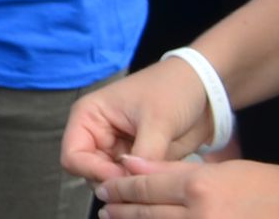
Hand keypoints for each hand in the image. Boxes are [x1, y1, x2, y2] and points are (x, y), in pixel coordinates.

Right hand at [60, 59, 214, 180]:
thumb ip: (144, 154)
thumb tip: (134, 183)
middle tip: (143, 187)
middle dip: (115, 184)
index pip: (73, 157)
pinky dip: (145, 188)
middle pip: (91, 174)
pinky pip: (133, 182)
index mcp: (89, 117)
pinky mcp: (138, 161)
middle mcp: (99, 136)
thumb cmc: (173, 90)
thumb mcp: (157, 121)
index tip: (125, 180)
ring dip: (131, 188)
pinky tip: (162, 185)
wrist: (205, 91)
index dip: (95, 173)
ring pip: (112, 182)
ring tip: (155, 187)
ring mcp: (118, 150)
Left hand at [100, 159, 278, 218]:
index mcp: (202, 187)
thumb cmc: (277, 189)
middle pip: (146, 214)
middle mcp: (202, 216)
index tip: (105, 186)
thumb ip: (176, 171)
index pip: (144, 186)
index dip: (120, 187)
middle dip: (120, 209)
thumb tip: (132, 166)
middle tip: (105, 205)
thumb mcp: (226, 169)